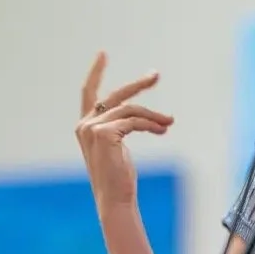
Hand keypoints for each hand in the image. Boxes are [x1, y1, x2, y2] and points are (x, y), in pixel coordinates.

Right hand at [76, 51, 173, 207]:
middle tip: (155, 75)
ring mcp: (92, 128)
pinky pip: (135, 121)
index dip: (96, 72)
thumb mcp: (121, 147)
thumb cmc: (119, 178)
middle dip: (138, 84)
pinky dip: (152, 124)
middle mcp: (85, 125)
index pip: (88, 93)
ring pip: (131, 110)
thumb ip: (127, 128)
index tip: (103, 54)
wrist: (115, 199)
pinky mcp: (105, 133)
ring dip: (154, 115)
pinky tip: (162, 130)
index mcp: (86, 127)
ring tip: (169, 122)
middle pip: (116, 96)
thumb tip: (159, 120)